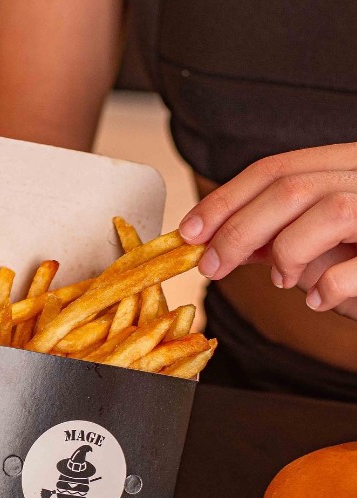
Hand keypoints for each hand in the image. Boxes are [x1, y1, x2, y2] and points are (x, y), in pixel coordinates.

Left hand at [179, 142, 356, 318]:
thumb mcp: (317, 243)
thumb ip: (275, 235)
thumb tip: (219, 240)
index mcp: (347, 164)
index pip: (274, 168)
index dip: (224, 200)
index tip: (189, 231)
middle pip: (292, 187)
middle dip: (237, 230)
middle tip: (211, 266)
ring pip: (328, 210)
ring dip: (287, 251)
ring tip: (281, 279)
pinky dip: (330, 286)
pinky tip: (320, 300)